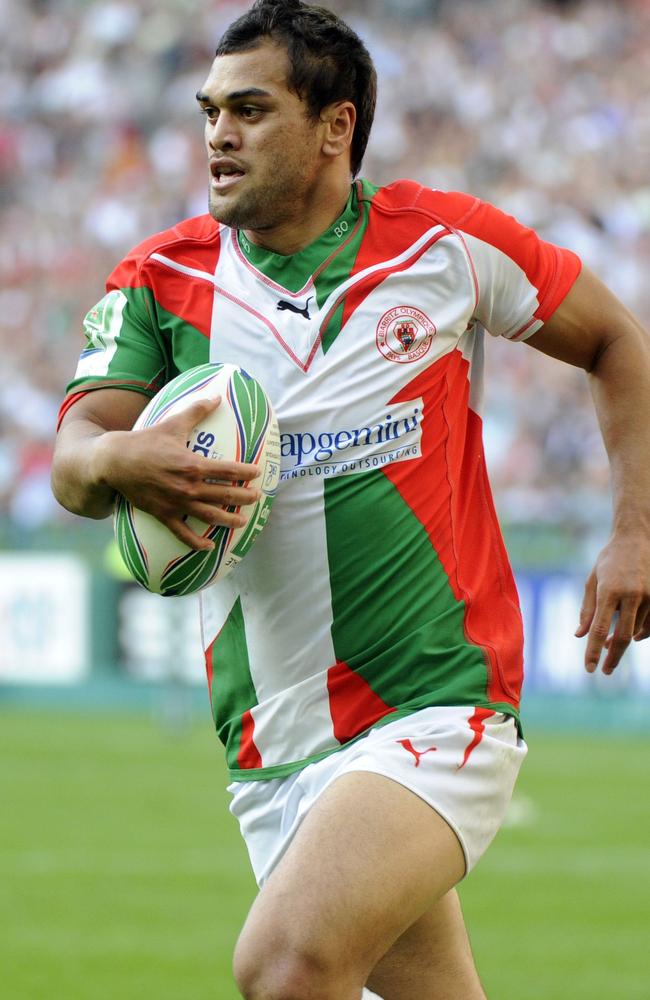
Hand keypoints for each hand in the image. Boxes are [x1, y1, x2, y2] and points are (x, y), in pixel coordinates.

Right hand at [97, 396, 260, 550]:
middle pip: (224, 495)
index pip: (228, 470)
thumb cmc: (145, 442)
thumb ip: (196, 411)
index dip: (245, 473)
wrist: (114, 462)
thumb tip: (216, 396)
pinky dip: (196, 542)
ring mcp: (176, 503)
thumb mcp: (172, 424)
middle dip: (244, 497)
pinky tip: (208, 546)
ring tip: (242, 522)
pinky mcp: (163, 515)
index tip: (257, 474)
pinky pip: (182, 533)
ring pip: (209, 516)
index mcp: (193, 464)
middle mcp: (188, 487)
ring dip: (228, 520)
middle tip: (256, 498)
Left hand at [575, 533, 649, 673]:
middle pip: (624, 637)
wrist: (636, 538)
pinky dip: (640, 635)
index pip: (600, 629)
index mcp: (610, 590)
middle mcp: (632, 595)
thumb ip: (587, 609)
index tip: (589, 668)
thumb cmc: (609, 560)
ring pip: (637, 632)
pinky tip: (631, 637)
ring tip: (610, 644)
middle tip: (605, 671)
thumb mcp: (592, 581)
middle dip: (613, 657)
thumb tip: (580, 635)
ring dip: (623, 643)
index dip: (594, 651)